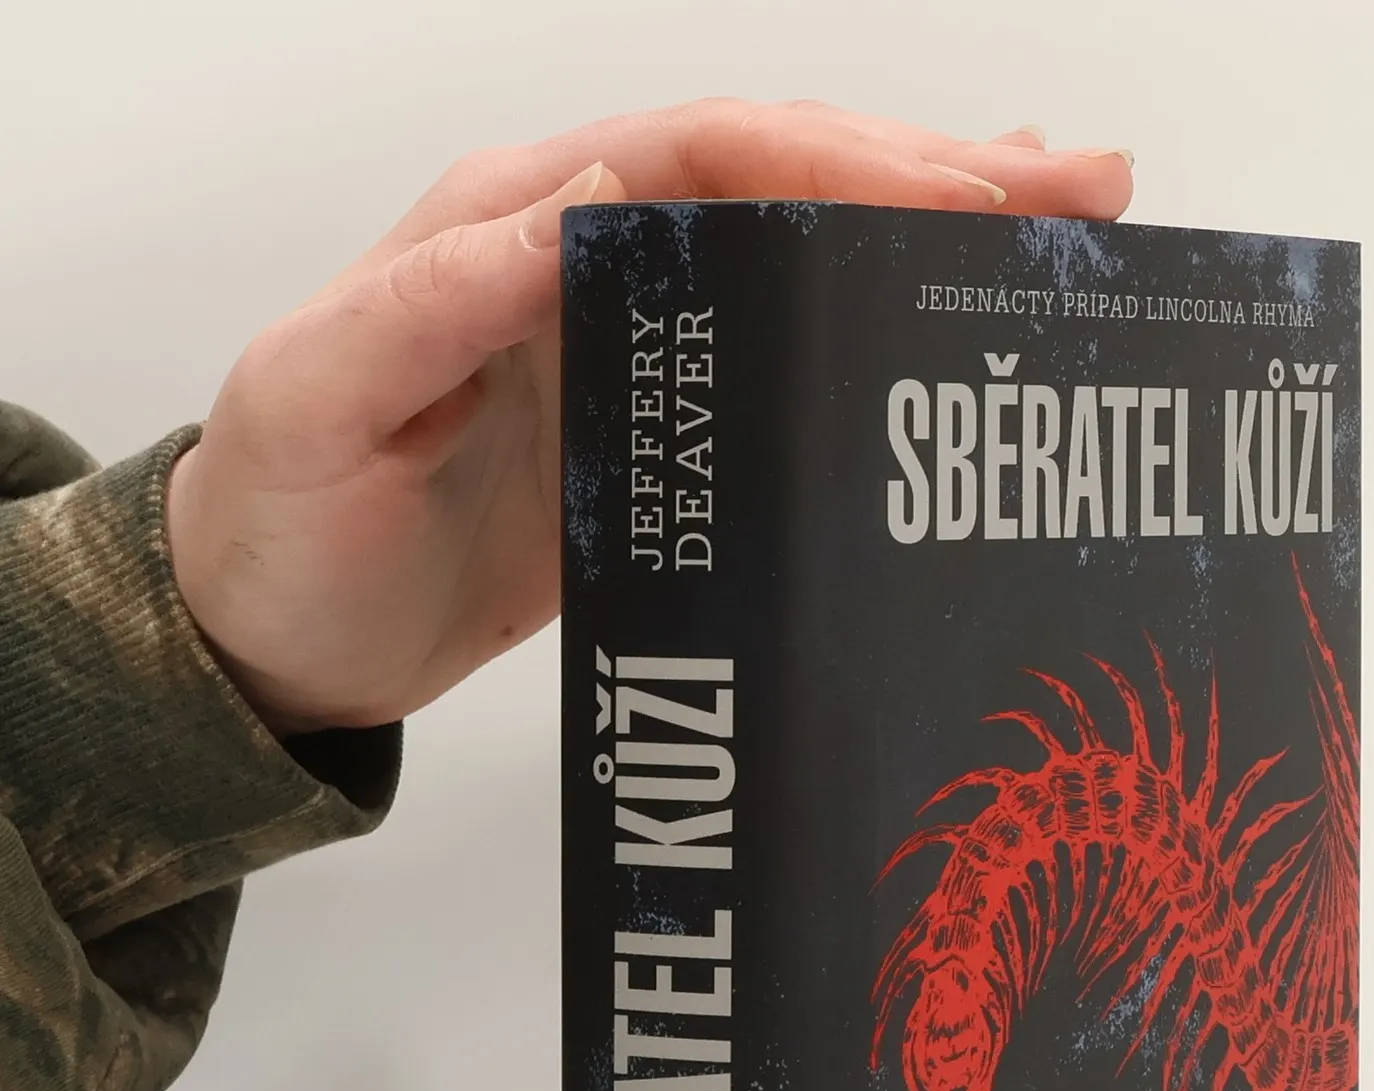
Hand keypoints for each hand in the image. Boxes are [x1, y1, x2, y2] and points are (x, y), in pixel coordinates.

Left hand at [165, 101, 1133, 735]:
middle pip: (780, 176)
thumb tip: (604, 194)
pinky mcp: (657, 418)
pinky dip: (867, 310)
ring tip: (1065, 213)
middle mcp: (584, 254)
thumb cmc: (284, 527)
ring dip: (927, 221)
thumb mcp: (324, 400)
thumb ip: (446, 298)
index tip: (961, 200)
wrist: (275, 636)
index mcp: (513, 224)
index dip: (839, 165)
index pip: (705, 156)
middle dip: (932, 170)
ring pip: (798, 244)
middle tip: (1082, 187)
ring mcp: (630, 335)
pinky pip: (778, 341)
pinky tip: (940, 300)